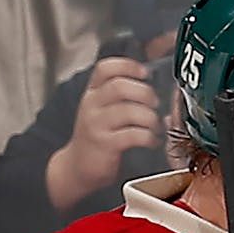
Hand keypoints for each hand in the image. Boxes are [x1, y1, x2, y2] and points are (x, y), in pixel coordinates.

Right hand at [46, 57, 162, 210]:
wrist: (78, 166)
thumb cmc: (98, 137)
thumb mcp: (103, 111)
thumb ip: (122, 98)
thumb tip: (154, 90)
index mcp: (92, 92)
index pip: (106, 68)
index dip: (128, 66)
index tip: (145, 73)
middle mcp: (92, 104)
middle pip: (121, 87)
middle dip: (146, 94)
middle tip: (154, 105)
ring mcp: (96, 124)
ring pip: (129, 111)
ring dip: (151, 119)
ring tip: (155, 127)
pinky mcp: (105, 143)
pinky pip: (133, 135)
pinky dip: (149, 137)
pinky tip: (151, 141)